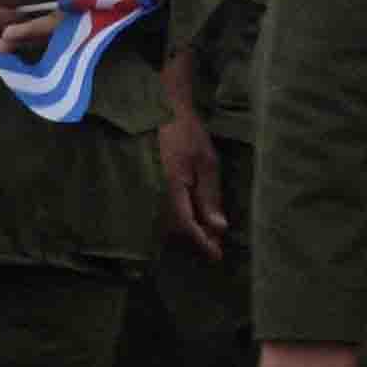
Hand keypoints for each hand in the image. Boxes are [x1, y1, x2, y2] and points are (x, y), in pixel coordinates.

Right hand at [155, 58, 228, 260]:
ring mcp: (149, 188)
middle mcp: (156, 192)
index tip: (217, 256)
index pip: (187, 225)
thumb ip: (210, 196)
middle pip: (176, 228)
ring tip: (206, 234)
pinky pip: (162, 208)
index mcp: (173, 187)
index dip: (203, 242)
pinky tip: (189, 217)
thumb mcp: (207, 163)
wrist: (160, 109)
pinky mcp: (148, 183)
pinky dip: (178, 218)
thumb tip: (218, 227)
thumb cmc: (188, 133)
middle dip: (197, 238)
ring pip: (168, 221)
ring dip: (187, 230)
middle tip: (216, 246)